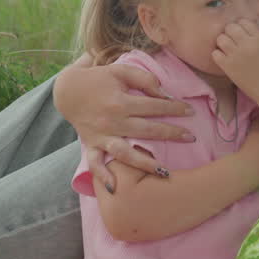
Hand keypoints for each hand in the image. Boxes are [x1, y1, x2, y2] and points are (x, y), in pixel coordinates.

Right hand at [55, 56, 194, 190]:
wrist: (67, 90)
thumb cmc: (99, 79)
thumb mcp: (120, 70)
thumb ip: (144, 78)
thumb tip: (164, 93)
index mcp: (120, 102)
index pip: (153, 106)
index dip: (174, 108)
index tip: (190, 112)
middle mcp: (112, 122)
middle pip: (146, 130)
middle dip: (171, 134)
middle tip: (191, 138)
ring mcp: (101, 136)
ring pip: (125, 153)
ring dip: (145, 163)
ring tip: (165, 171)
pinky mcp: (91, 145)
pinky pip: (95, 163)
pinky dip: (102, 176)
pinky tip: (115, 188)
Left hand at [212, 19, 258, 102]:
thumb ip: (258, 37)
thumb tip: (245, 29)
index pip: (244, 22)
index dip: (241, 26)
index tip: (242, 32)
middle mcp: (247, 44)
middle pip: (230, 27)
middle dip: (230, 32)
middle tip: (233, 40)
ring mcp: (236, 55)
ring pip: (221, 38)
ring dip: (223, 42)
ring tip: (227, 48)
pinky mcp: (228, 67)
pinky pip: (215, 53)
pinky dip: (218, 54)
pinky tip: (224, 58)